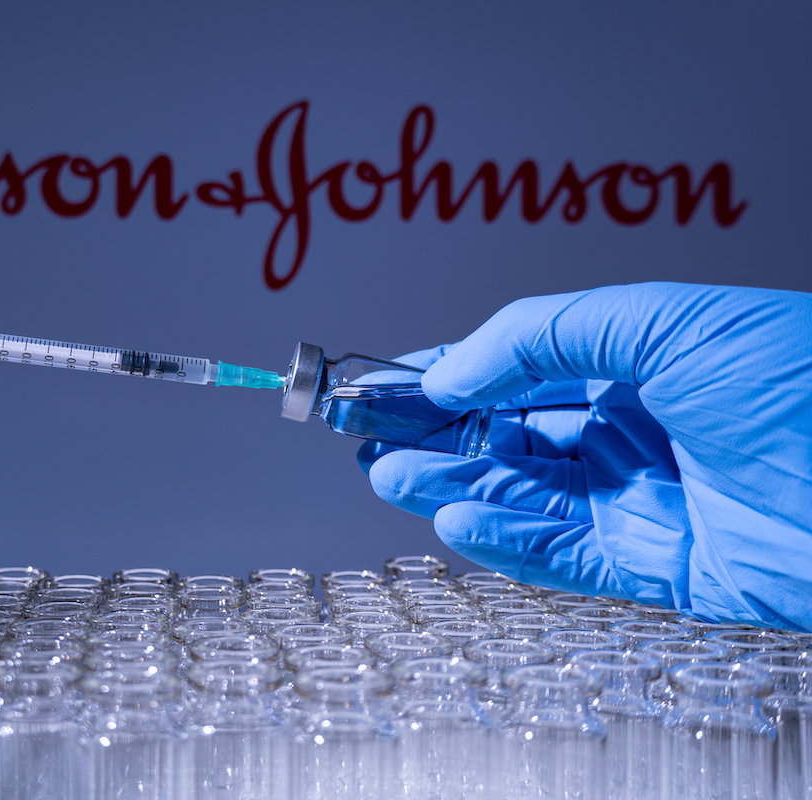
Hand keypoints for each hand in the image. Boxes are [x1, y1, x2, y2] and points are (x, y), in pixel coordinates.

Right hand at [358, 283, 811, 629]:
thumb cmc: (803, 384)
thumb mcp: (662, 321)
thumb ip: (541, 336)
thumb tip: (452, 367)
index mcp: (630, 363)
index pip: (512, 368)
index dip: (441, 373)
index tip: (378, 380)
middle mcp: (629, 431)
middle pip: (506, 433)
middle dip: (434, 432)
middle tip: (367, 434)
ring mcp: (639, 500)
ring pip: (521, 494)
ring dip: (453, 482)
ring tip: (391, 473)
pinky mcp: (655, 566)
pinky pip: (561, 555)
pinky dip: (504, 538)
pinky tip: (455, 518)